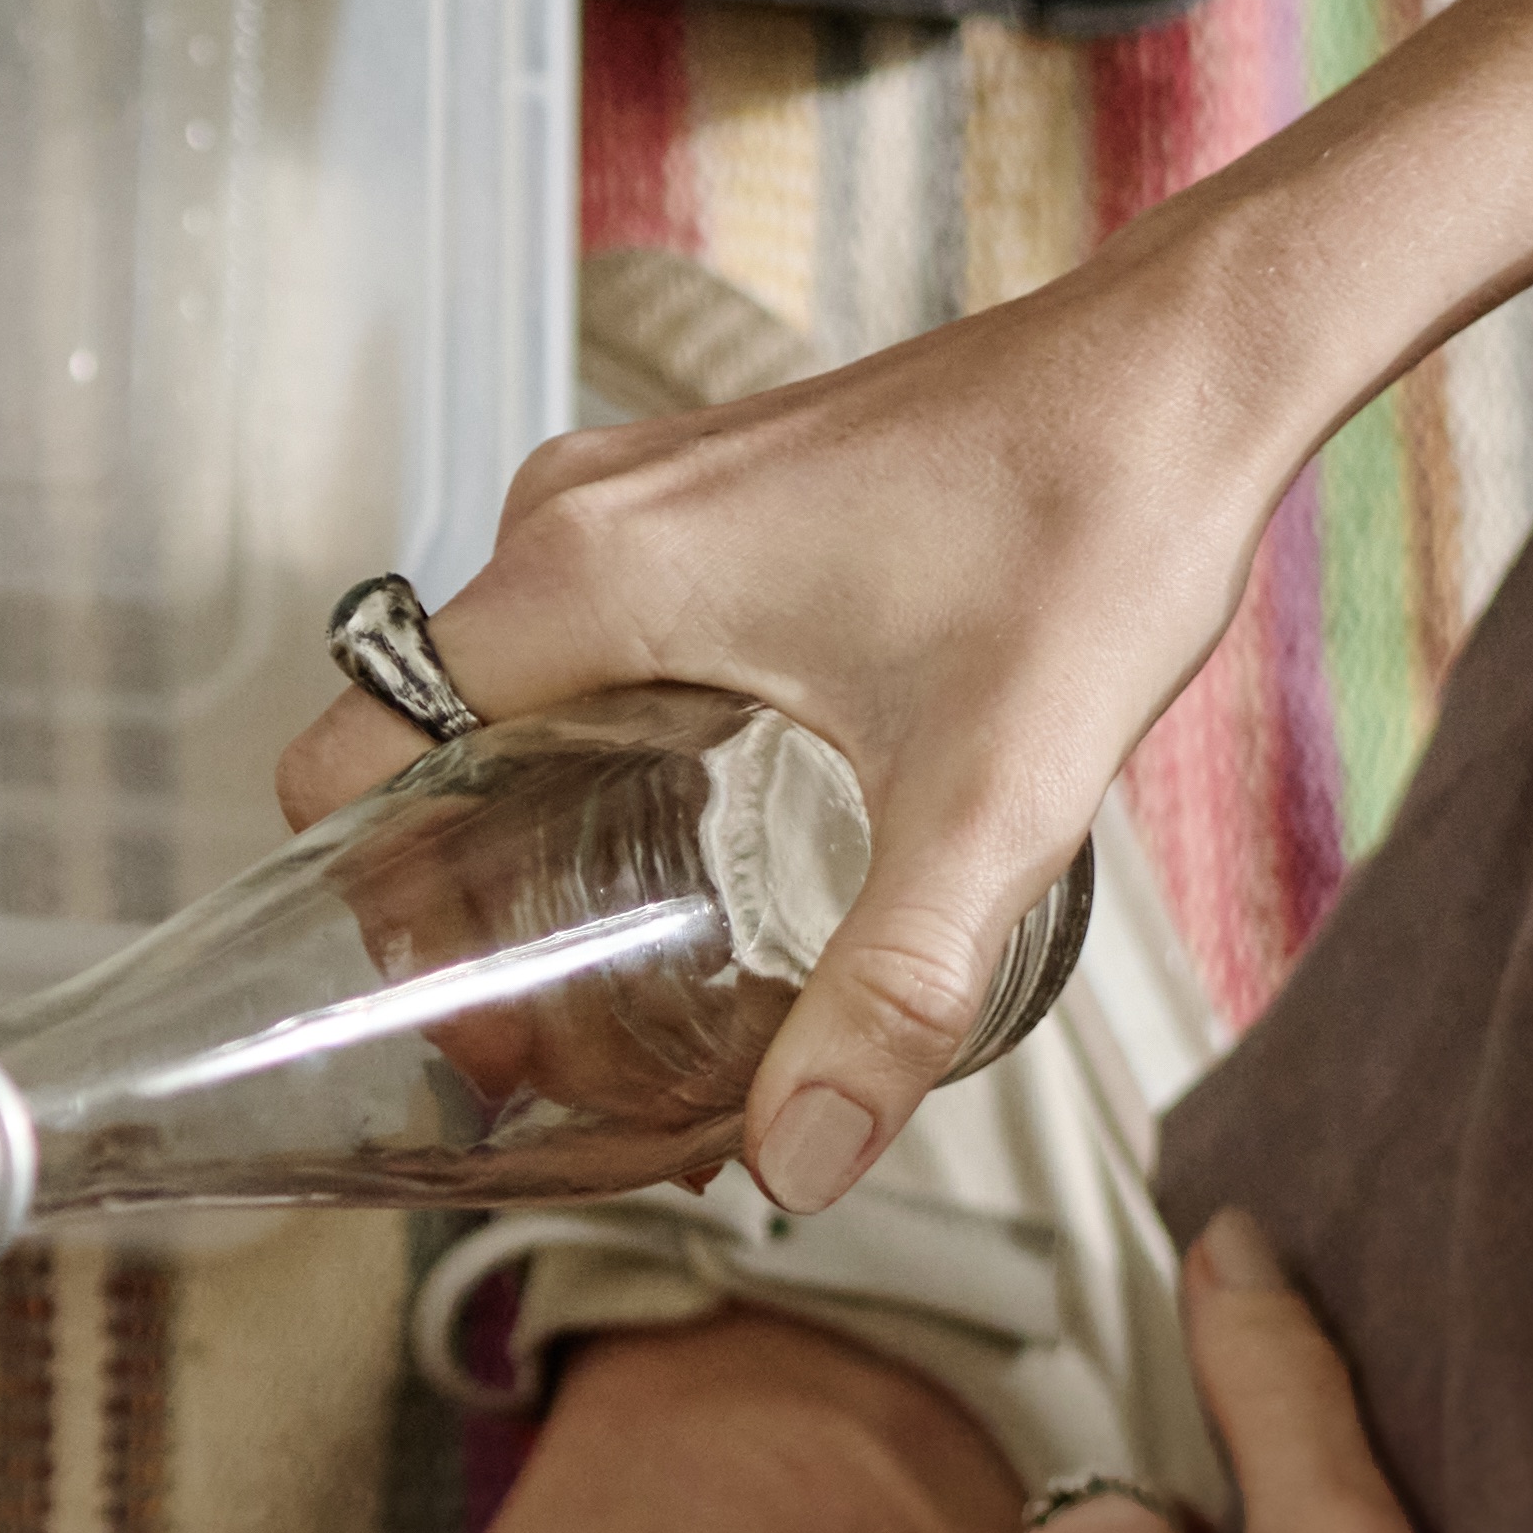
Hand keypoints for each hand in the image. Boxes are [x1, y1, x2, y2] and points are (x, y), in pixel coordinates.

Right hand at [270, 244, 1309, 1208]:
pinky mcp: (691, 492)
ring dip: (530, 817)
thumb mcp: (992, 803)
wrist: (1185, 368)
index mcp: (583, 576)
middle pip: (416, 738)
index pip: (347, 753)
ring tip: (628, 949)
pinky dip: (595, 741)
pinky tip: (701, 831)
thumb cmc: (1090, 525)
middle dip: (464, 891)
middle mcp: (571, 517)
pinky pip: (575, 634)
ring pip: (496, 688)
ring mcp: (628, 492)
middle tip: (558, 1024)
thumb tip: (803, 1165)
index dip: (370, 905)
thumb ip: (890, 996)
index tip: (464, 1003)